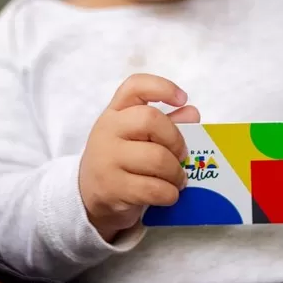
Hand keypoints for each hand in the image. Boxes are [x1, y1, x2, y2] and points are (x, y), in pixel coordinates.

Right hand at [79, 74, 200, 241]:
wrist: (89, 196)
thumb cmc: (122, 161)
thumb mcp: (138, 138)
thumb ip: (166, 123)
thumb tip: (192, 113)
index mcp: (116, 112)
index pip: (134, 86)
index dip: (162, 87)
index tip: (182, 99)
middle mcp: (108, 130)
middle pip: (150, 120)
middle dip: (176, 139)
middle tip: (182, 155)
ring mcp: (107, 159)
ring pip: (156, 159)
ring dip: (176, 172)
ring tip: (178, 179)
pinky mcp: (112, 188)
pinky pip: (153, 189)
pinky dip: (169, 193)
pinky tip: (169, 194)